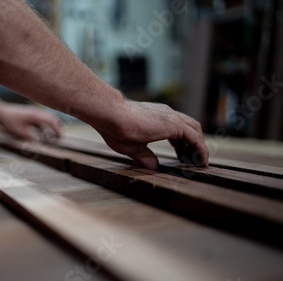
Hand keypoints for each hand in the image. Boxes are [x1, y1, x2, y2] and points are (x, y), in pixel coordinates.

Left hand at [0, 104, 61, 140]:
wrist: (0, 111)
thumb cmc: (9, 121)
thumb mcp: (20, 132)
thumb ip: (31, 138)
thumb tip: (39, 144)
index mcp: (36, 116)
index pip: (52, 121)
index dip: (58, 130)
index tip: (60, 138)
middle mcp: (36, 112)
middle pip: (52, 118)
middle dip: (57, 127)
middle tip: (60, 137)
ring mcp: (33, 112)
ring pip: (46, 118)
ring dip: (51, 126)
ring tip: (54, 135)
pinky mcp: (29, 113)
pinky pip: (40, 119)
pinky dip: (43, 125)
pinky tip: (42, 132)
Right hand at [90, 99, 208, 169]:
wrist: (112, 115)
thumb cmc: (115, 128)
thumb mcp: (133, 147)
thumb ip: (145, 156)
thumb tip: (154, 167)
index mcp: (156, 117)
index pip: (177, 128)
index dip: (182, 142)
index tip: (182, 155)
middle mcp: (167, 114)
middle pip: (190, 126)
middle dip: (194, 143)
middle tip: (192, 159)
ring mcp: (172, 117)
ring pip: (195, 130)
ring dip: (199, 146)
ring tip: (199, 162)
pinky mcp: (174, 125)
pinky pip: (195, 138)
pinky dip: (200, 149)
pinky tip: (201, 161)